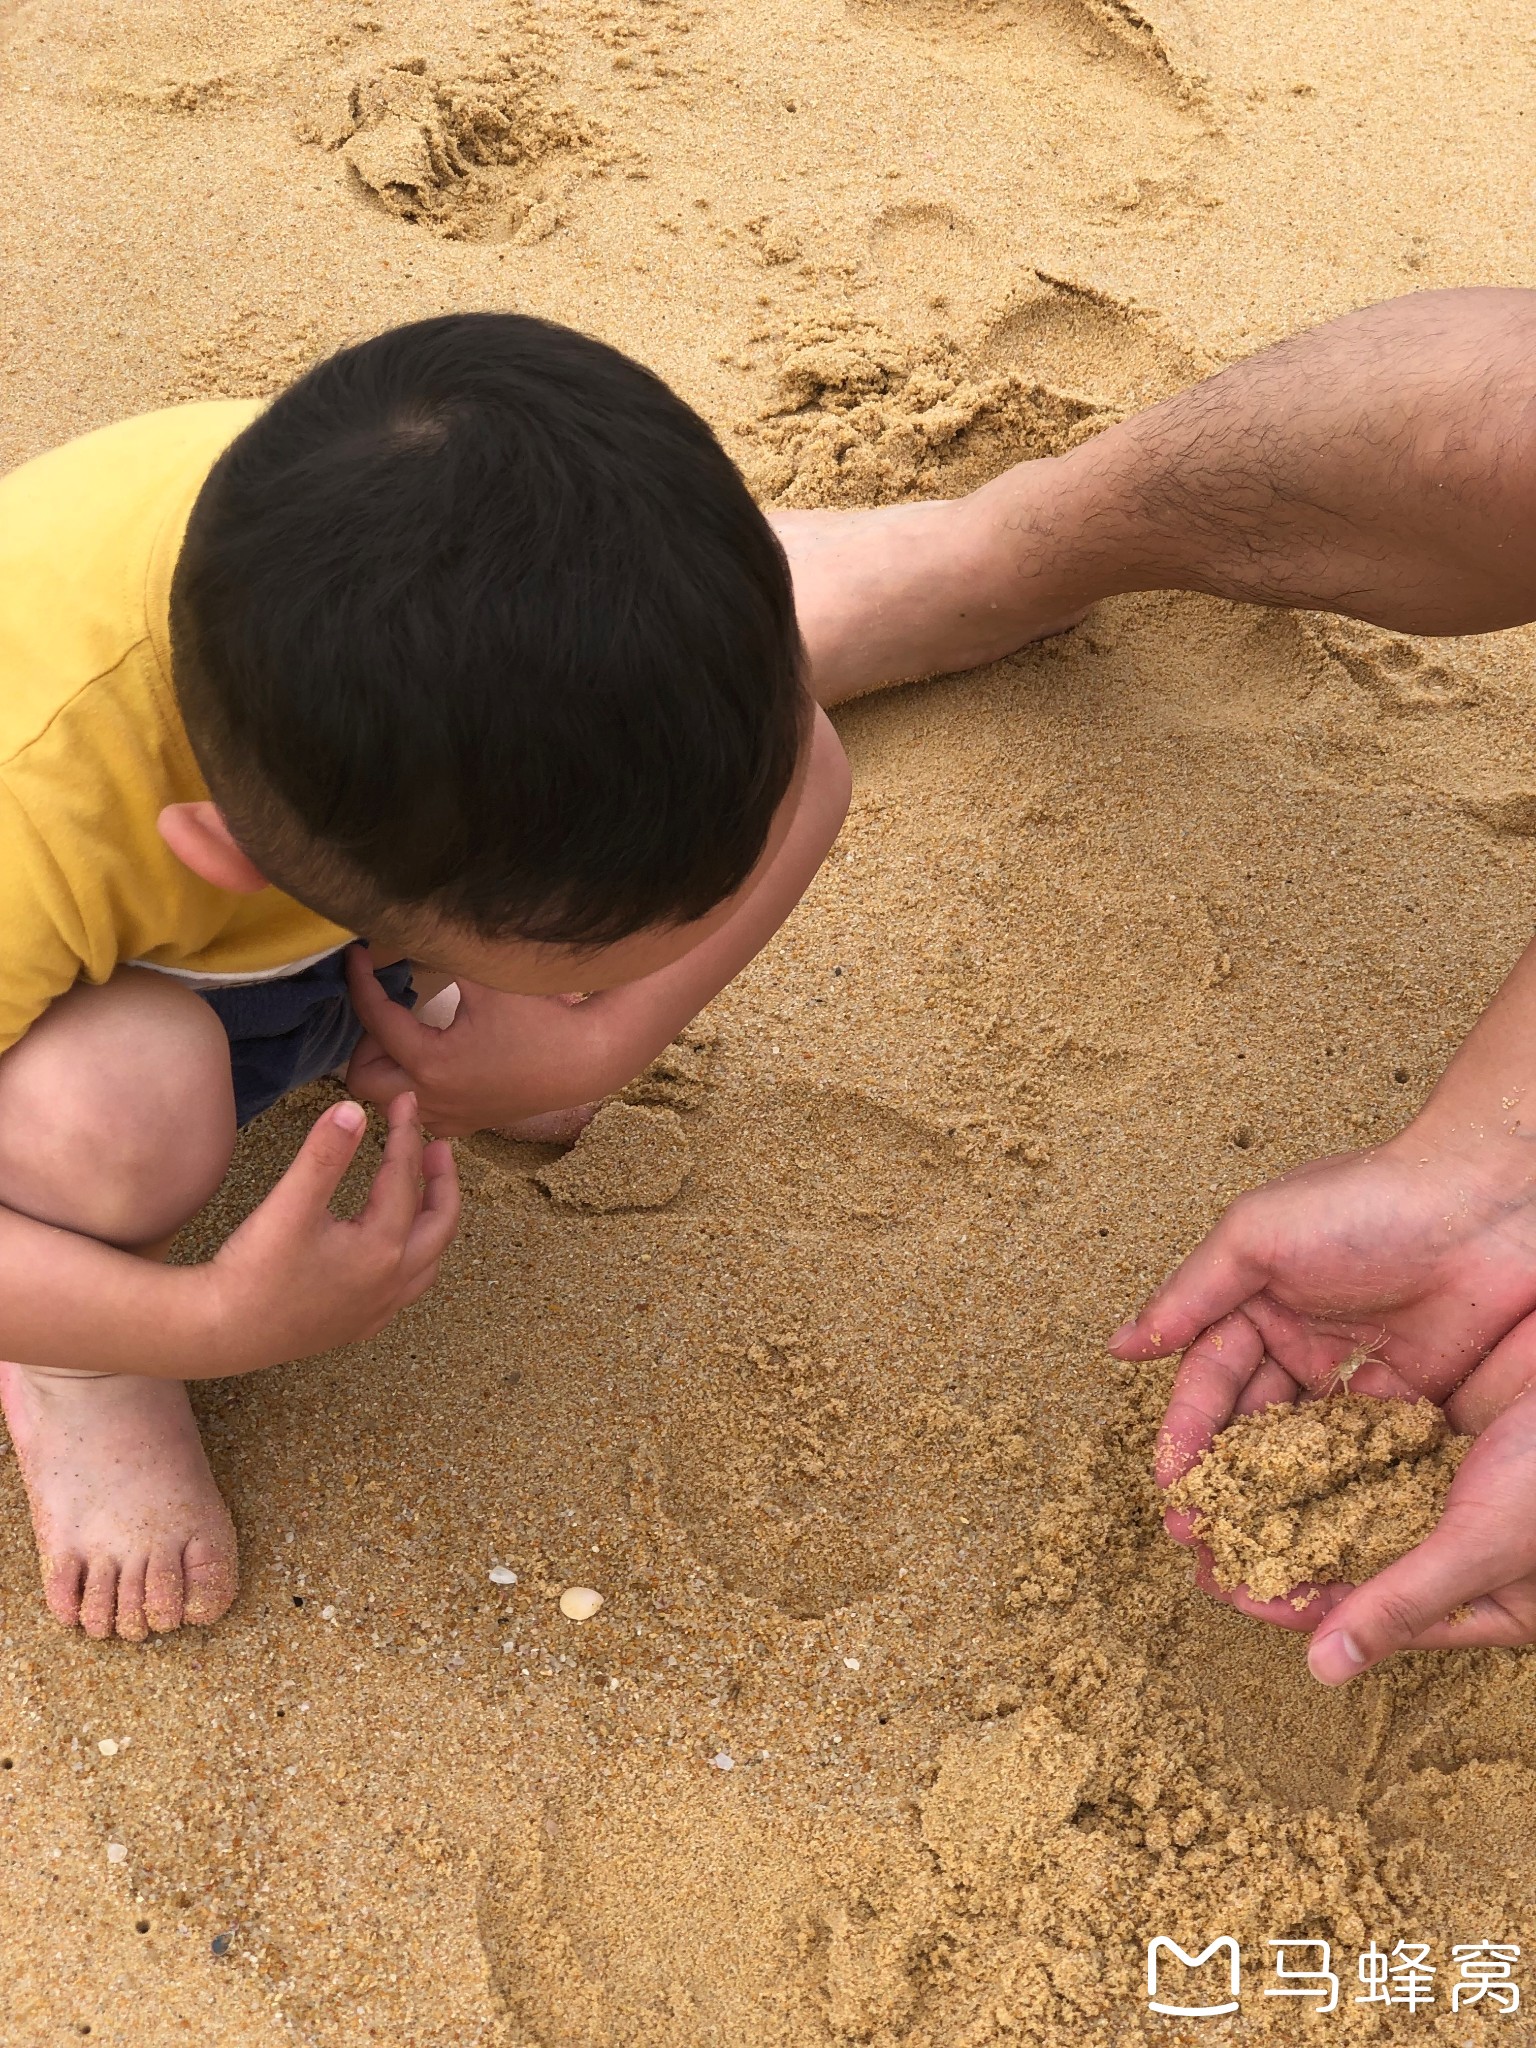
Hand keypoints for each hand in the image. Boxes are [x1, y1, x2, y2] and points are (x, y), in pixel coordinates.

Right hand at [201, 1092, 459, 1370]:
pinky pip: (407, 1287)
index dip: (406, 1134)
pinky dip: (416, 1255)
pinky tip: (396, 1246)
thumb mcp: (288, 1205)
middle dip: (442, 1180)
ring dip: (435, 1219)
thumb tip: (354, 1108)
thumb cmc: (251, 1271)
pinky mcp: (359, 1325)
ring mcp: (379, 1308)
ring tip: (427, 1189)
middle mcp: (391, 1281)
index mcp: (381, 1248)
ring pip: (429, 1258)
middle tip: (438, 1146)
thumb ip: (324, 1155)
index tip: (404, 1101)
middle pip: (440, 1222)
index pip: (405, 1179)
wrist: (218, 1335)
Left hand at [346, 949, 603, 1136]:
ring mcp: (451, 1115)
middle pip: (362, 1080)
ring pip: (389, 1100)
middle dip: (365, 1043)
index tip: (357, 957)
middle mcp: (433, 1098)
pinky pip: (421, 1112)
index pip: (375, 1019)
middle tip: (385, 1012)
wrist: (587, 1059)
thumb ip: (440, 954)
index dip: (360, 981)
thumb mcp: (486, 978)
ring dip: (388, 1068)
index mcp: (430, 1063)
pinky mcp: (470, 1122)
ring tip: (407, 1035)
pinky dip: (413, 1088)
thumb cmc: (541, 1018)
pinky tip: (434, 1061)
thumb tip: (404, 930)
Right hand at [1111, 1135, 1535, 1662]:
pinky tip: (1323, 1533)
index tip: (1171, 1485)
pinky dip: (1343, 1493)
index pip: (1208, 1378)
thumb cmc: (1365, 1201)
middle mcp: (1300, 1342)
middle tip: (1200, 1535)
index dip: (1186, 1431)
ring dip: (1277, 1497)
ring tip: (1254, 1548)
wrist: (1487, 1205)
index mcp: (1256, 1302)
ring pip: (1305, 1450)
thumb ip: (1190, 1294)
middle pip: (1251, 1424)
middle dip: (1224, 1479)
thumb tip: (1119, 1346)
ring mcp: (1356, 1375)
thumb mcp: (1254, 1234)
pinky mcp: (1412, 1402)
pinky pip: (1368, 1457)